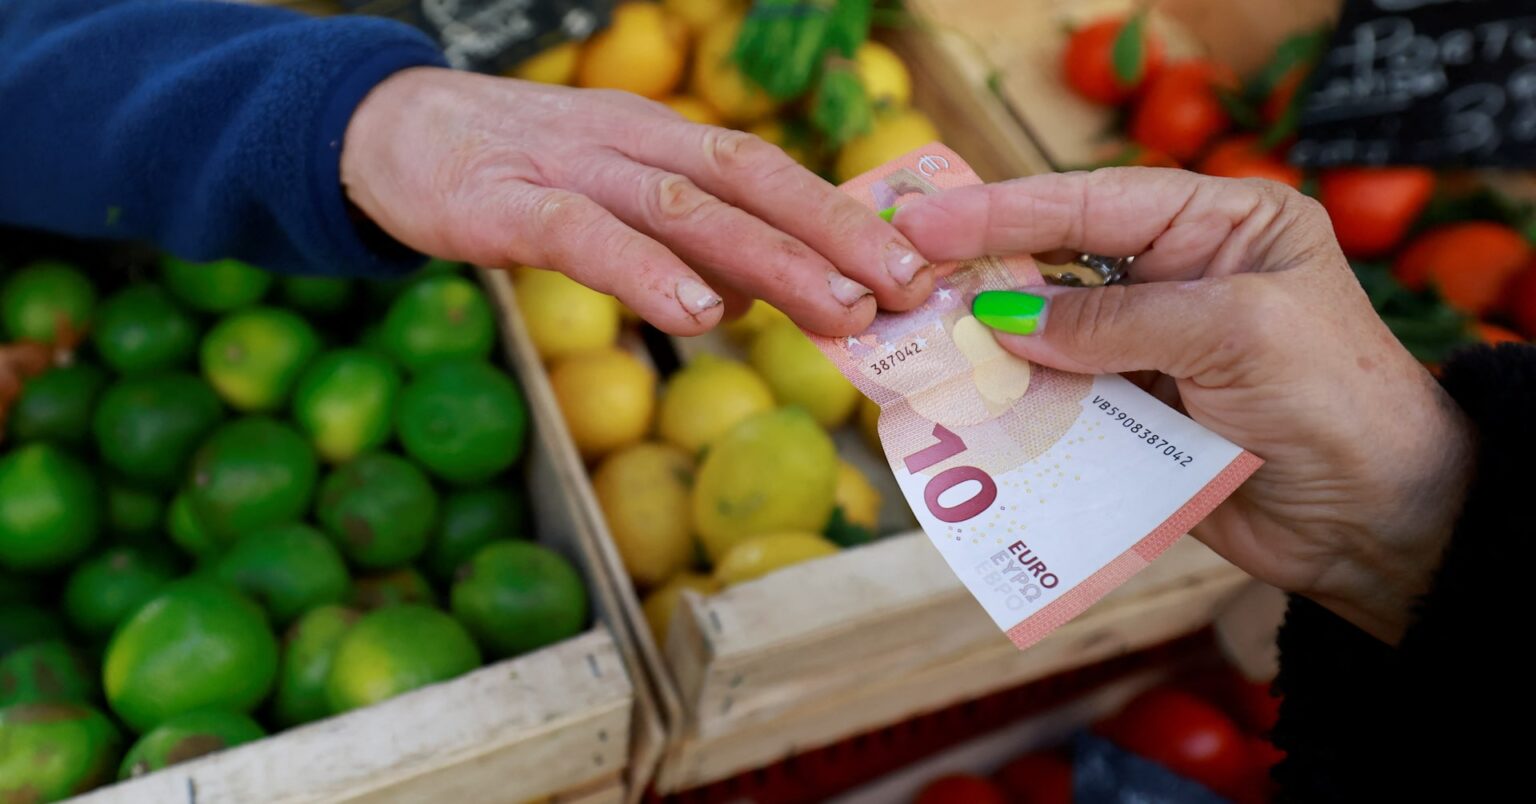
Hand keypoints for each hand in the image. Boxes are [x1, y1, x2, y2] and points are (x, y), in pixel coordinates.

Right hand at [341, 67, 933, 335]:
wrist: (387, 131)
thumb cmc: (513, 172)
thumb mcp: (608, 195)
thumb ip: (678, 240)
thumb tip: (748, 296)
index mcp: (661, 139)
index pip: (768, 172)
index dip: (842, 216)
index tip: (913, 267)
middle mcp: (630, 141)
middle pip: (748, 181)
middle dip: (834, 236)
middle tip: (907, 290)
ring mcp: (570, 166)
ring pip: (683, 205)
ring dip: (770, 257)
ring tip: (839, 308)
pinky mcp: (504, 202)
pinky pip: (584, 234)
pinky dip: (646, 272)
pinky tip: (697, 312)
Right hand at [895, 168, 1474, 643]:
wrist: (1377, 523)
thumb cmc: (1337, 402)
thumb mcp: (1234, 334)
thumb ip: (1116, 321)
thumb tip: (1004, 320)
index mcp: (1220, 224)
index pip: (1095, 201)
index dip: (1005, 209)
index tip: (928, 217)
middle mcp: (1179, 276)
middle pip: (1057, 261)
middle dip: (982, 268)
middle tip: (903, 270)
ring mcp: (1151, 349)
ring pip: (1046, 334)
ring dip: (985, 341)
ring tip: (913, 336)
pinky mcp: (1133, 415)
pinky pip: (1057, 399)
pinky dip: (1011, 401)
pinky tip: (962, 399)